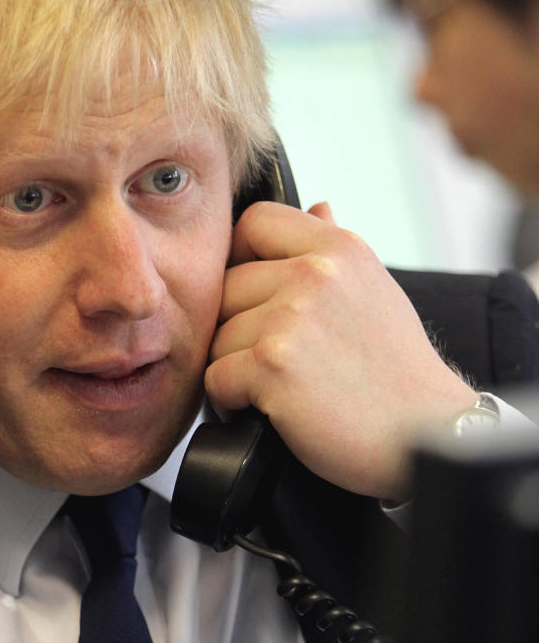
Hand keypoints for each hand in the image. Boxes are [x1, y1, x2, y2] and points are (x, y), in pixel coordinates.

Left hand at [204, 200, 473, 498]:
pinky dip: (233, 403)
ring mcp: (291, 317)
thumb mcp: (375, 292)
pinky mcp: (273, 364)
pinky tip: (271, 411)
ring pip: (217, 337)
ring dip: (236, 370)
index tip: (256, 297)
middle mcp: (315, 274)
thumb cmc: (397, 371)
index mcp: (339, 249)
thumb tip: (317, 206)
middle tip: (278, 361)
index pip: (253, 222)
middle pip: (225, 287)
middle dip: (239, 329)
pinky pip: (216, 378)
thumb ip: (335, 248)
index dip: (242, 259)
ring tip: (282, 389)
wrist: (427, 436)